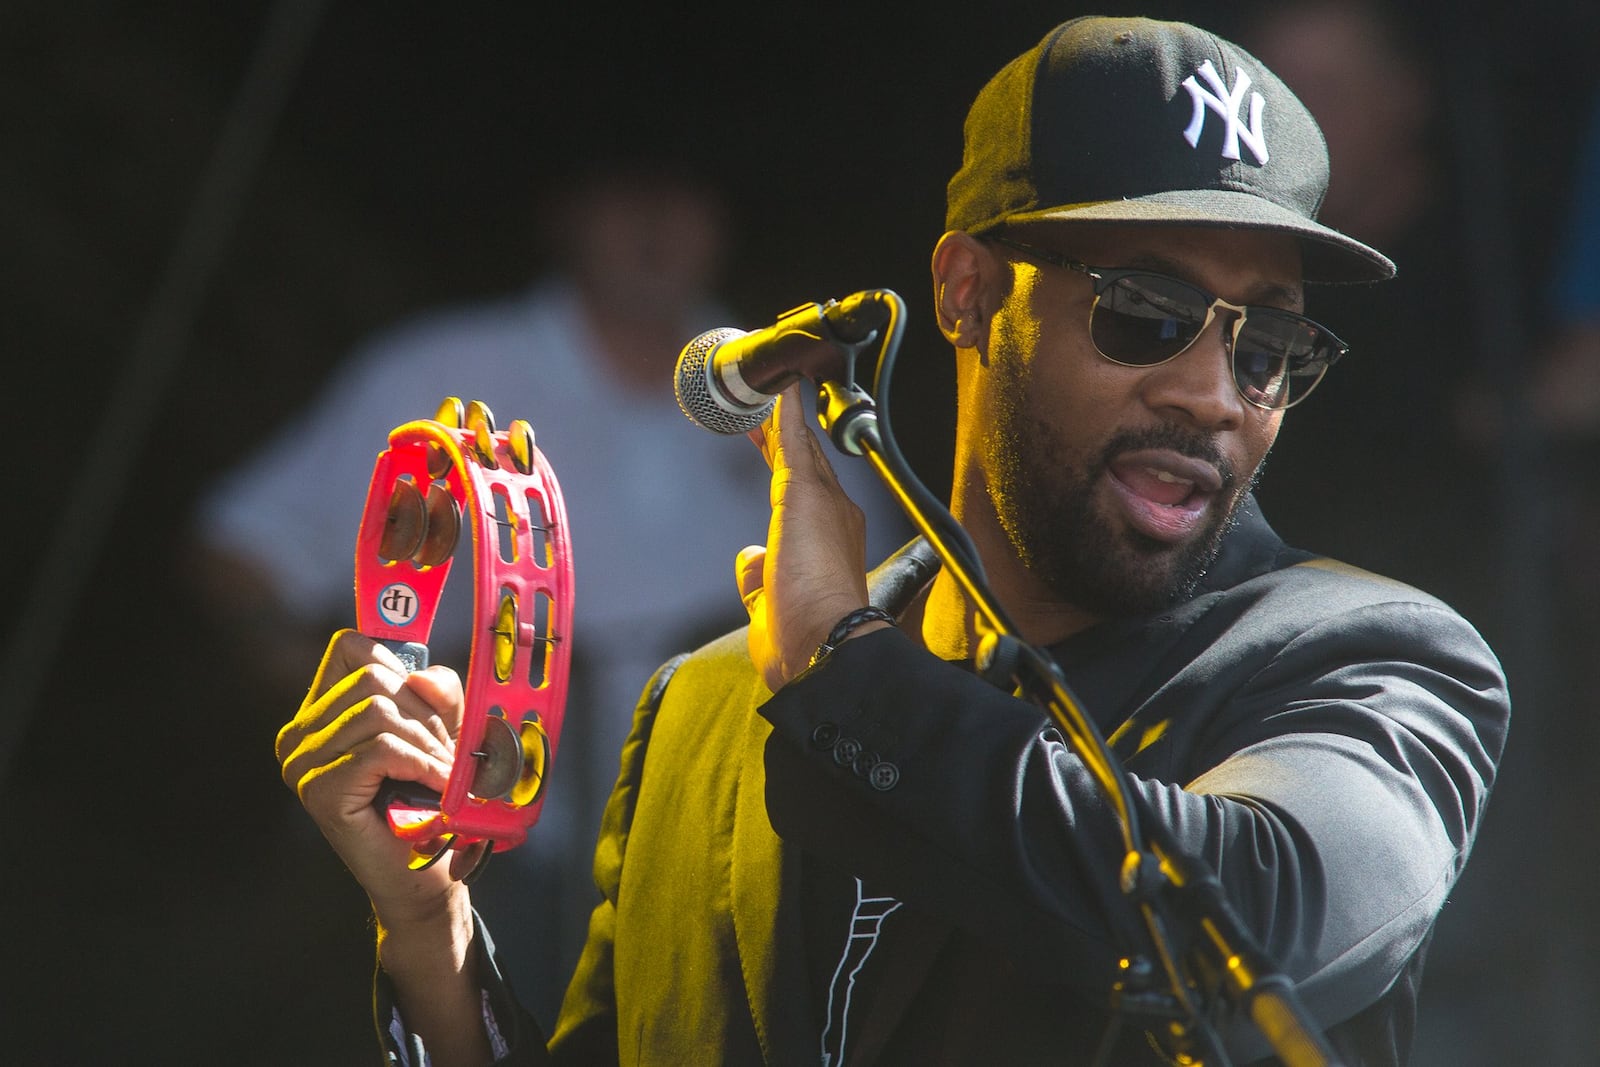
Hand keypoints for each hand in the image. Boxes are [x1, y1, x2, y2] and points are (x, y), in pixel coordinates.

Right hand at [276, 631, 483, 924]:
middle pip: (374, 679)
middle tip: (442, 757)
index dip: (401, 671)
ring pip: (381, 712)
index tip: (427, 711)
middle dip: (423, 716)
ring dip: (427, 745)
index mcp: (320, 712)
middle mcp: (298, 734)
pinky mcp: (319, 790)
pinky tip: (437, 787)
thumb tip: (420, 675)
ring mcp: (302, 762)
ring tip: (442, 777)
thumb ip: (437, 691)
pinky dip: (422, 765)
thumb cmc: (431, 800)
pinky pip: (382, 749)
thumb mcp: (442, 730)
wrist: (424, 877)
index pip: (352, 648)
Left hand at [736, 384, 885, 690]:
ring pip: (801, 450)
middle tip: (769, 405)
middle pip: (810, 466)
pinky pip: (793, 443)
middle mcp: (838, 518)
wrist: (827, 643)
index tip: (776, 450)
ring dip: (786, 419)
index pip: (810, 498)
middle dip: (790, 437)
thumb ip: (759, 578)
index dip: (792, 471)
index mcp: (832, 546)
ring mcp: (826, 504)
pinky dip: (787, 414)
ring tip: (770, 385)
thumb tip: (749, 556)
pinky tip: (781, 387)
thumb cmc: (802, 639)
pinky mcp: (805, 496)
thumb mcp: (769, 605)